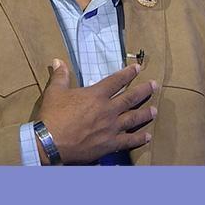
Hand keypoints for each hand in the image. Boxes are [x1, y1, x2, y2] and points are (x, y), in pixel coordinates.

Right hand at [35, 59, 157, 164]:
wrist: (49, 142)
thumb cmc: (52, 116)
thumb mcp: (54, 92)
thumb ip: (61, 76)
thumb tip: (58, 61)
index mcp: (96, 95)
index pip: (116, 81)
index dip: (128, 73)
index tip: (138, 68)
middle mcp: (108, 110)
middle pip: (131, 98)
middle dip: (144, 91)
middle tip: (155, 86)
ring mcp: (111, 127)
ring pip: (134, 118)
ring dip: (145, 113)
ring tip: (155, 110)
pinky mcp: (110, 144)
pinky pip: (128, 141)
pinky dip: (139, 139)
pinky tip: (147, 137)